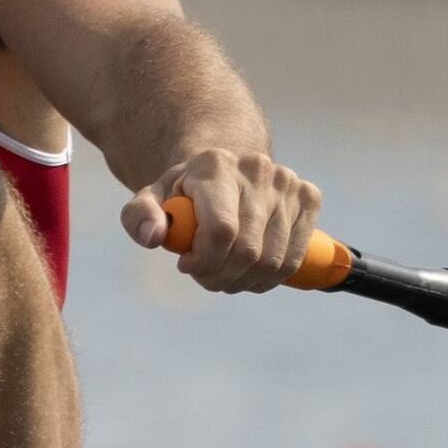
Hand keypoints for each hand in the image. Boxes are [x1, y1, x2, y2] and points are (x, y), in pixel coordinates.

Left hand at [118, 147, 324, 292]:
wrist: (225, 172)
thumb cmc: (185, 193)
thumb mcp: (151, 200)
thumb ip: (139, 217)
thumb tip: (154, 237)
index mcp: (216, 166)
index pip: (221, 230)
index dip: (205, 261)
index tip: (186, 265)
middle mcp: (257, 169)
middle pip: (247, 251)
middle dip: (220, 277)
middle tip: (204, 276)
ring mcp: (287, 183)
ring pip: (273, 261)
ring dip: (244, 282)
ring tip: (225, 274)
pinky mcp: (308, 197)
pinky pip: (294, 258)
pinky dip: (270, 277)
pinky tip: (251, 271)